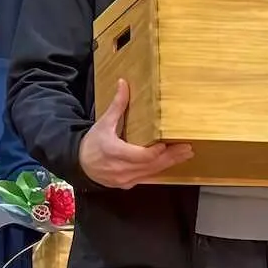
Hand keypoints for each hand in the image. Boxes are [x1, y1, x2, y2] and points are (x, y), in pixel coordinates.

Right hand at [79, 78, 193, 188]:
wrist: (79, 164)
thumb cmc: (92, 143)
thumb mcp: (103, 123)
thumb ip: (117, 105)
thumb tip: (124, 83)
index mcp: (114, 152)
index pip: (141, 156)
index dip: (156, 151)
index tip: (167, 142)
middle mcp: (121, 169)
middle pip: (151, 165)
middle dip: (171, 157)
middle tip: (188, 148)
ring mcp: (125, 179)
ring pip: (152, 172)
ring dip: (169, 163)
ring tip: (186, 154)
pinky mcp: (127, 183)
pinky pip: (147, 177)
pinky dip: (159, 169)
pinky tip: (171, 162)